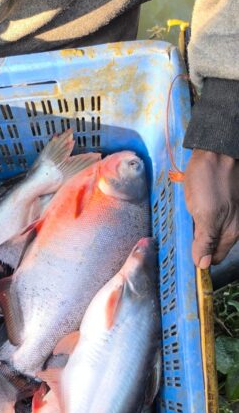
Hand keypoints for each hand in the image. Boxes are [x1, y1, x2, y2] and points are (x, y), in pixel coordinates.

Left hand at [184, 150, 238, 268]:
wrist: (216, 147)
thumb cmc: (210, 180)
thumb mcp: (205, 214)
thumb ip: (205, 241)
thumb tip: (203, 264)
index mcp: (231, 232)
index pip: (214, 258)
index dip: (199, 259)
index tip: (183, 255)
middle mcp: (233, 224)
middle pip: (211, 245)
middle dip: (196, 244)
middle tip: (180, 235)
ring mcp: (229, 211)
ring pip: (208, 230)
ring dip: (195, 229)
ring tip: (184, 220)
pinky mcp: (221, 200)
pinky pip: (207, 215)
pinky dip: (196, 215)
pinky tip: (189, 208)